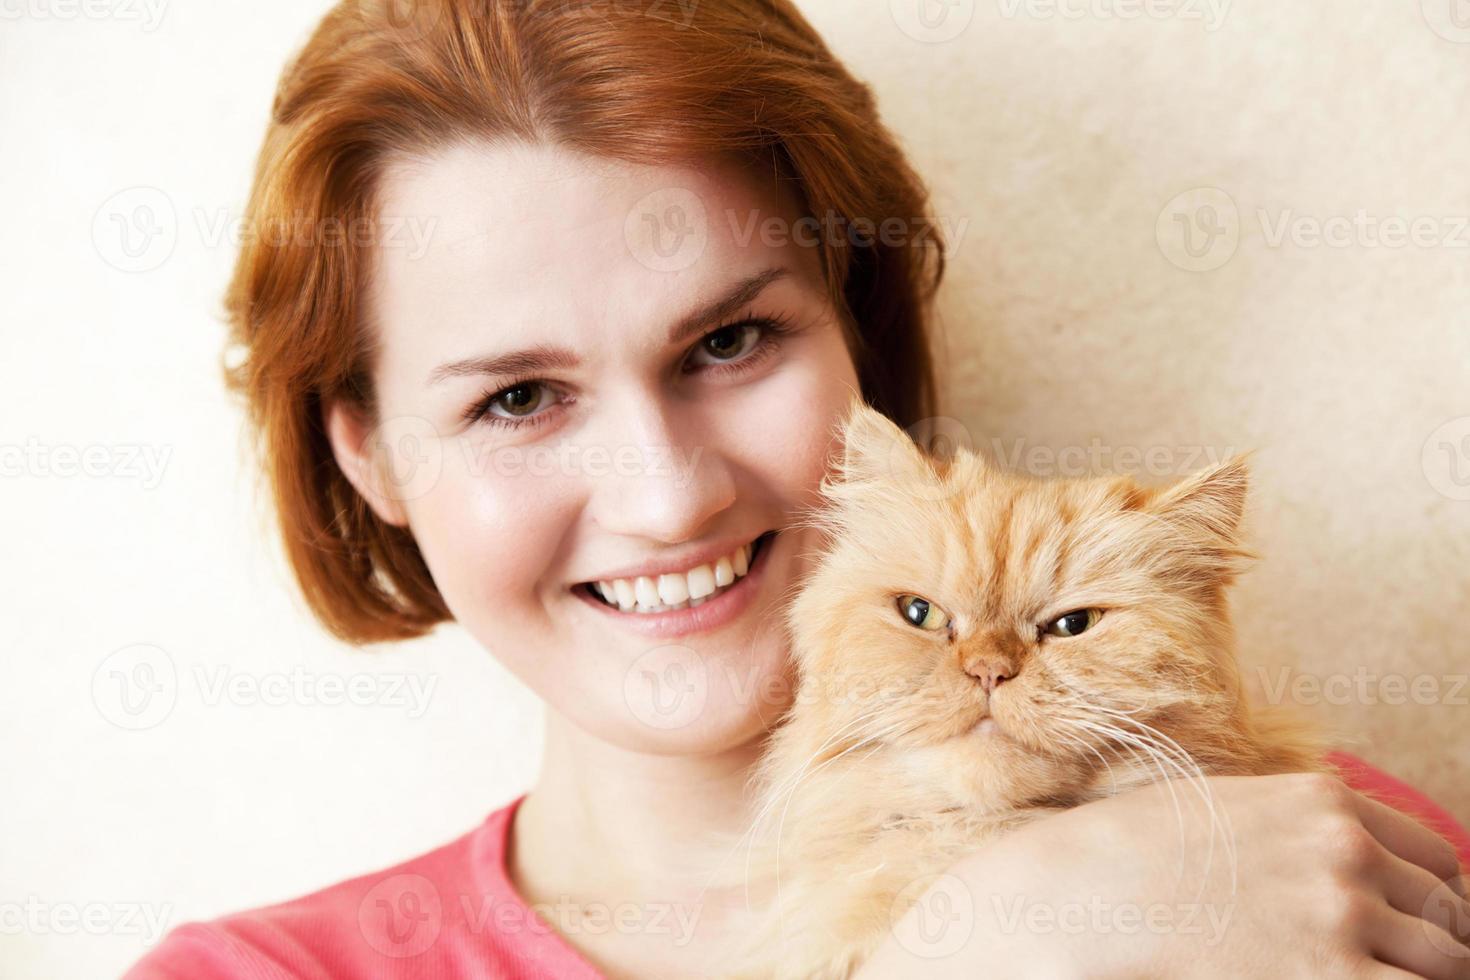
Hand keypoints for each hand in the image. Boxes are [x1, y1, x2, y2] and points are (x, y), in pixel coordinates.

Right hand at [855, 772, 1469, 978]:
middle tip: (1398, 968)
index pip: (1435, 857)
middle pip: (1447, 914)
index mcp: (1323, 801)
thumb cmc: (1133, 852)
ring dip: (1422, 977)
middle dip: (1434, 946)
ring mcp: (1341, 912)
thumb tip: (1331, 858)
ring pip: (1446, 961)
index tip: (1417, 927)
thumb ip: (1289, 823)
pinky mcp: (1328, 973)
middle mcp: (1346, 849)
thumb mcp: (1219, 806)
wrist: (1082, 890)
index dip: (1435, 900)